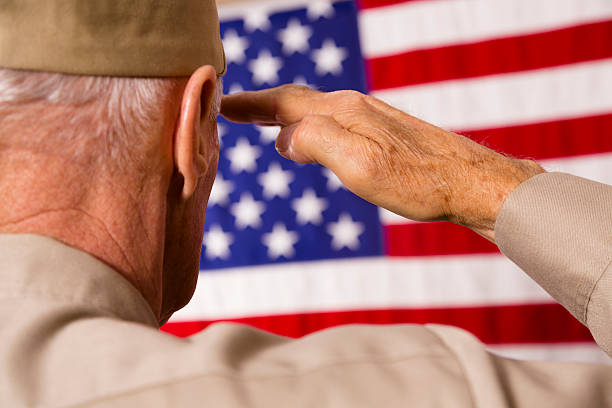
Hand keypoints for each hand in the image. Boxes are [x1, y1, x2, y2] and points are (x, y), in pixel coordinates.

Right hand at [221, 85, 543, 241]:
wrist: (471, 182)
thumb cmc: (418, 180)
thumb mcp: (360, 165)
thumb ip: (316, 142)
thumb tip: (283, 139)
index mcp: (342, 112)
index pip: (284, 103)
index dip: (251, 106)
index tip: (222, 105)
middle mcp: (354, 107)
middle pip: (297, 101)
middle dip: (263, 106)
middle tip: (235, 110)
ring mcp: (371, 118)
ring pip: (316, 111)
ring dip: (286, 115)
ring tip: (266, 122)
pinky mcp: (384, 133)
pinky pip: (334, 123)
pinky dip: (311, 126)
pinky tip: (316, 139)